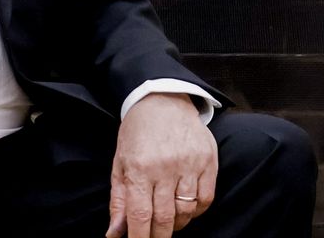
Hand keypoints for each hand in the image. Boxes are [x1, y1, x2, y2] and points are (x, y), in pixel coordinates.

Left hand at [107, 93, 216, 237]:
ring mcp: (190, 163)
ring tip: (168, 223)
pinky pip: (206, 198)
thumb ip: (119, 201)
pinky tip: (186, 209)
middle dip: (158, 237)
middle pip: (165, 218)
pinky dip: (196, 211)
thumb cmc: (137, 134)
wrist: (163, 100)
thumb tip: (115, 234)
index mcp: (139, 168)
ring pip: (187, 210)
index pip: (140, 216)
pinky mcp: (208, 159)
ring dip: (177, 225)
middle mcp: (166, 166)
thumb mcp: (120, 164)